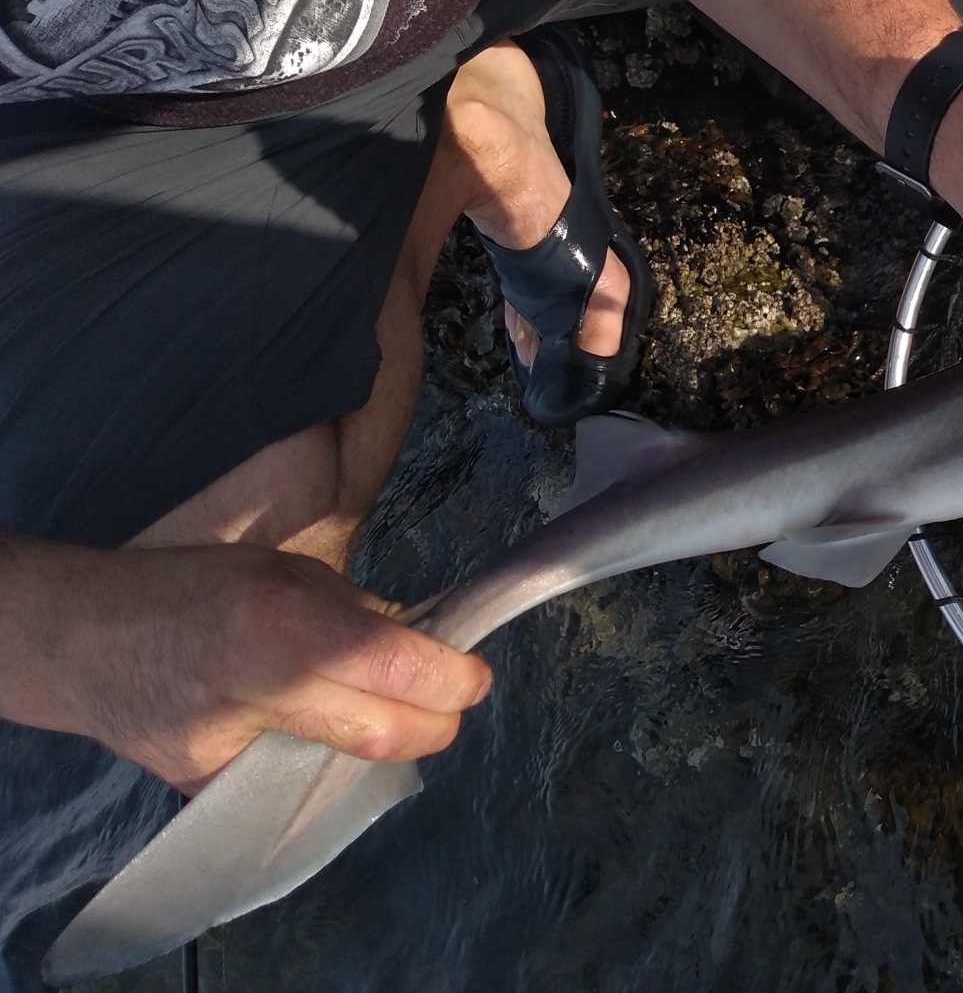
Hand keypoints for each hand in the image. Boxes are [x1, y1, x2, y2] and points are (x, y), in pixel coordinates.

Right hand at [0, 538, 491, 794]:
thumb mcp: (289, 574)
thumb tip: (431, 647)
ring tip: (389, 707)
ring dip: (387, 740)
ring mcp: (232, 753)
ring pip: (349, 767)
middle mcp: (261, 693)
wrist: (84, 643)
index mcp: (284, 624)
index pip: (399, 668)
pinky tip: (320, 729)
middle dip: (437, 722)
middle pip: (386, 734)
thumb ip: (362, 615)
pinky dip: (326, 759)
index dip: (454, 678)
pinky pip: (298, 784)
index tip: (475, 675)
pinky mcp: (210, 792)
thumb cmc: (196, 589)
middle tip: (450, 699)